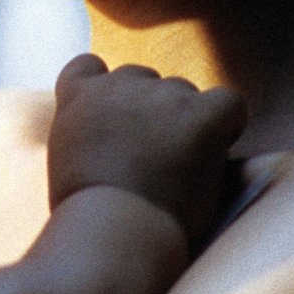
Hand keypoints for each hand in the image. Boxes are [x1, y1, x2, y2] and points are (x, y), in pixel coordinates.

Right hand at [45, 54, 245, 244]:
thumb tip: (104, 145)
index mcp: (78, 95)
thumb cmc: (84, 211)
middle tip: (154, 156)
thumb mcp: (64, 160)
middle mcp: (119, 84)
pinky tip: (218, 148)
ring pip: (184, 93)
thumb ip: (83, 136)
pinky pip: (229, 102)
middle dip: (150, 111)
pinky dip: (228, 123)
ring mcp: (162, 95)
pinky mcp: (200, 114)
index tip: (115, 123)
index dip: (106, 90)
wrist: (113, 226)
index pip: (89, 67)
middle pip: (143, 80)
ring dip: (185, 120)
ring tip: (184, 166)